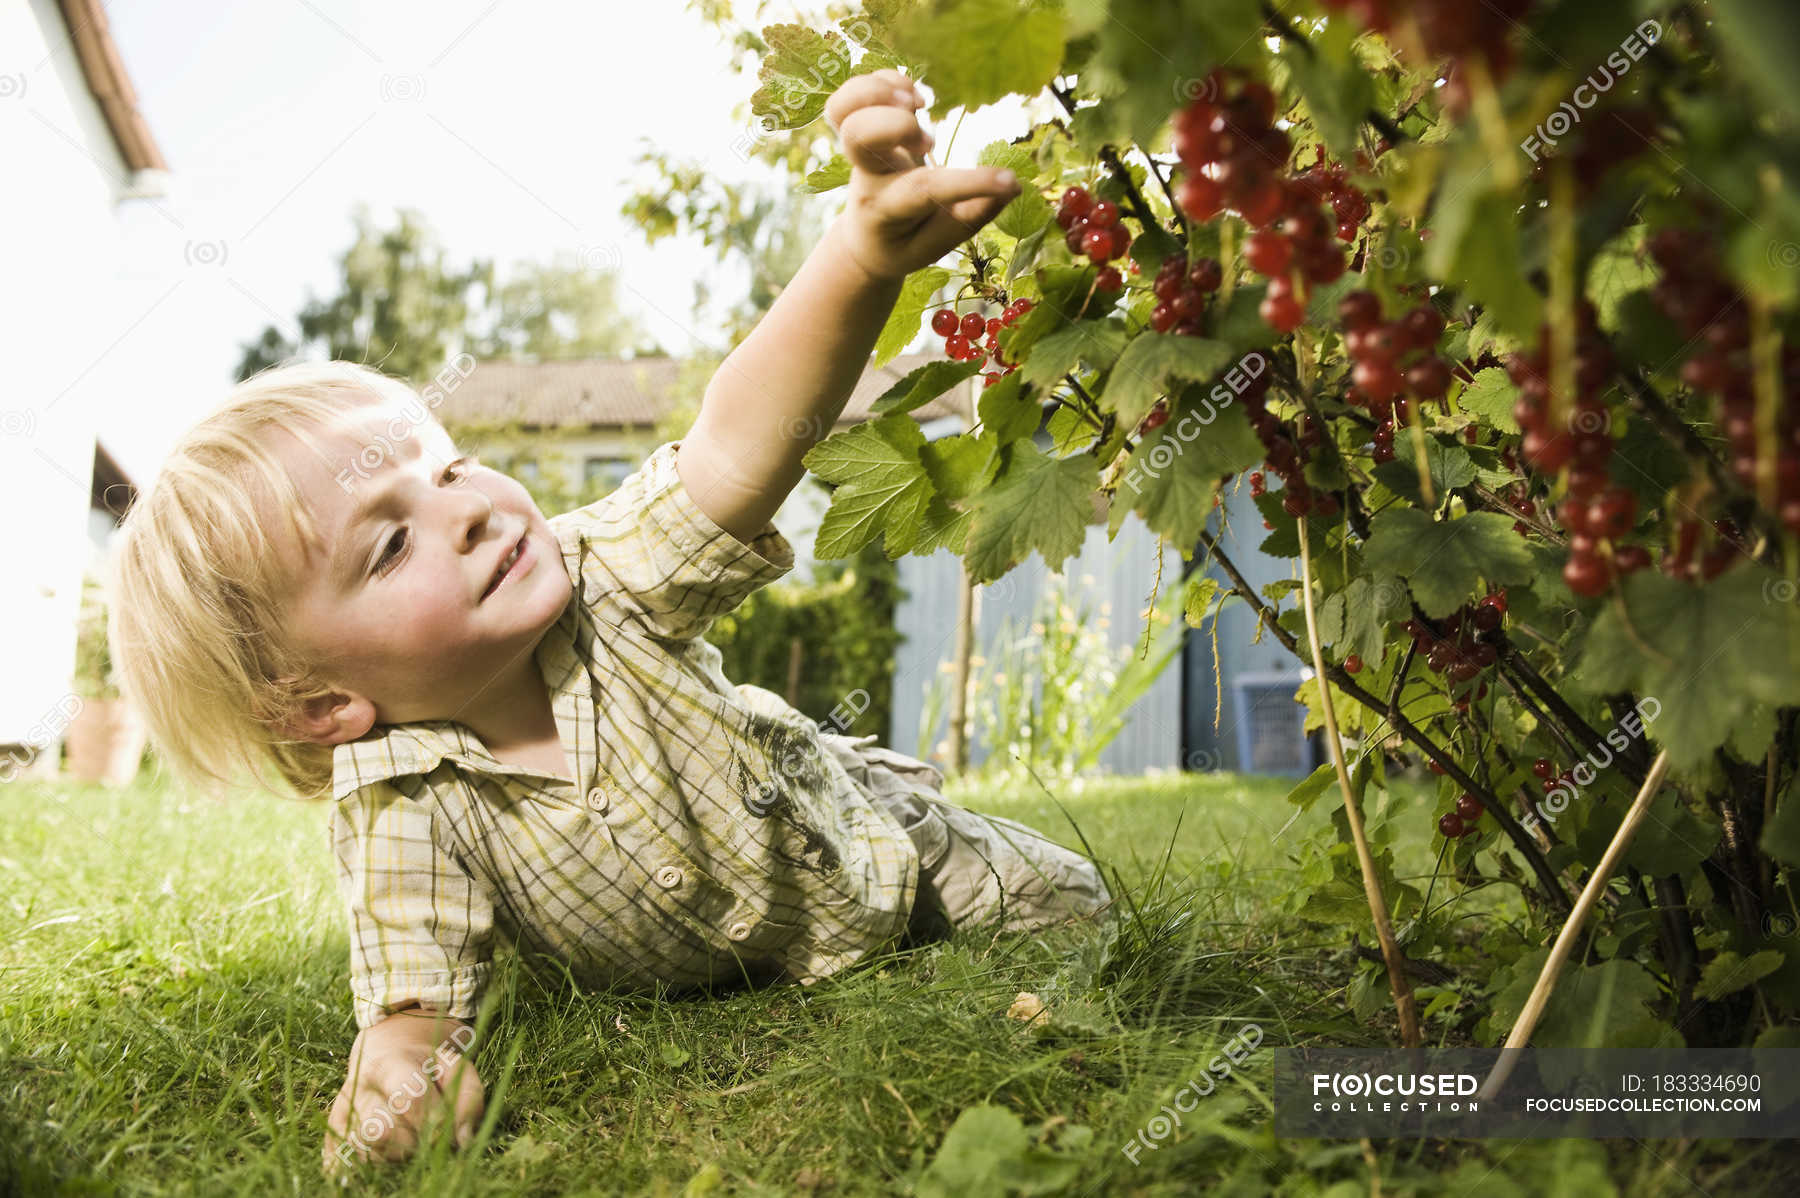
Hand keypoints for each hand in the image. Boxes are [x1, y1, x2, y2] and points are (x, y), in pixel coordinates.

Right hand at [321, 1010, 482, 1179]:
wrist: (385, 1061)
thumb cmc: (428, 1069)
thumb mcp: (457, 1069)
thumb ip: (467, 1099)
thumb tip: (463, 1141)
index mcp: (389, 1066)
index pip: (410, 1098)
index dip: (435, 1120)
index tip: (447, 1128)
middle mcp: (356, 1093)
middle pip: (382, 1132)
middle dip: (413, 1142)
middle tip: (426, 1136)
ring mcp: (338, 1120)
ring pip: (368, 1156)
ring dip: (397, 1157)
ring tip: (408, 1138)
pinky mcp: (331, 1145)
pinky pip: (351, 1170)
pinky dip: (375, 1168)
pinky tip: (390, 1153)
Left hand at [824, 69, 1022, 280]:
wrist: (866, 238)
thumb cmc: (909, 239)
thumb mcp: (940, 241)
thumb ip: (974, 215)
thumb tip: (1012, 188)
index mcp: (886, 208)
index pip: (922, 190)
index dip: (970, 183)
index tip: (1009, 183)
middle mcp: (866, 175)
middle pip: (855, 135)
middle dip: (896, 125)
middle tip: (928, 143)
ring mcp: (856, 148)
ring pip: (842, 108)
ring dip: (881, 94)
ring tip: (917, 105)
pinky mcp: (858, 125)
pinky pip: (855, 89)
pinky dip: (886, 81)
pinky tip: (914, 100)